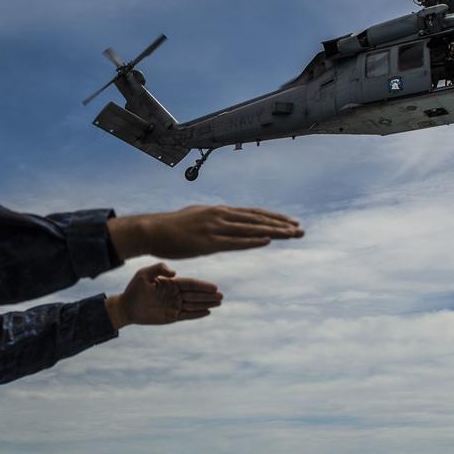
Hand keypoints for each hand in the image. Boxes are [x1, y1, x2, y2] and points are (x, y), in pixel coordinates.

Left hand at [104, 263, 222, 328]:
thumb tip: (175, 272)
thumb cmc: (134, 288)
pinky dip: (197, 314)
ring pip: (194, 304)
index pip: (190, 284)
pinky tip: (208, 312)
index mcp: (171, 283)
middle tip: (221, 296)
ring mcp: (174, 305)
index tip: (214, 287)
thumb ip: (159, 268)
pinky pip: (187, 316)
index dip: (202, 285)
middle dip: (208, 295)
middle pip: (195, 294)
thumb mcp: (144, 274)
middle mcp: (175, 293)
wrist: (126, 307)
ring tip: (218, 303)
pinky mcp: (172, 316)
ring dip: (206, 303)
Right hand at [107, 205, 302, 260]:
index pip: (253, 214)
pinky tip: (267, 241)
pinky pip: (235, 242)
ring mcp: (214, 228)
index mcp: (219, 211)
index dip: (273, 218)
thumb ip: (213, 220)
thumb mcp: (197, 218)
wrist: (152, 230)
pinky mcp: (207, 242)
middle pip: (257, 219)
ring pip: (251, 229)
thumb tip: (224, 220)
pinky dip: (253, 240)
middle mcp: (220, 215)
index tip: (291, 222)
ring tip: (293, 235)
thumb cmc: (172, 228)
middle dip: (281, 224)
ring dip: (274, 232)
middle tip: (301, 230)